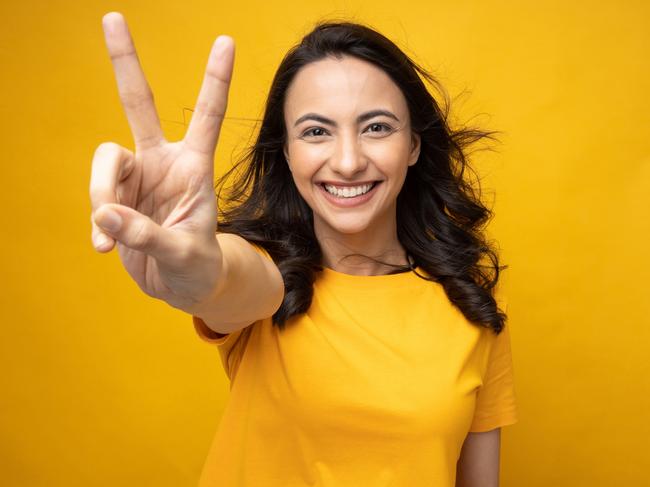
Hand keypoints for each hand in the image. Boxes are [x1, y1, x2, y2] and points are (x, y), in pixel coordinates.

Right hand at [89, 12, 234, 309]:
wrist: (183, 286)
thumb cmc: (198, 267)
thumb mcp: (184, 253)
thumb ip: (149, 234)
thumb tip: (106, 215)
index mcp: (194, 166)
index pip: (207, 115)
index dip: (215, 80)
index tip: (226, 41)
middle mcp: (162, 162)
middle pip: (137, 103)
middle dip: (126, 62)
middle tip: (112, 17)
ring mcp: (136, 178)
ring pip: (105, 163)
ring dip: (103, 196)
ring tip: (112, 237)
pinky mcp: (115, 199)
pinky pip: (96, 199)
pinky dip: (98, 225)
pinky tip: (106, 248)